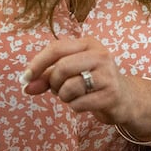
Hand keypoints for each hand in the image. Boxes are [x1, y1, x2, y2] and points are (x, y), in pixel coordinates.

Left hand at [20, 36, 135, 125]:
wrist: (125, 97)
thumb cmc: (92, 82)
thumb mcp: (71, 72)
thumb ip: (47, 76)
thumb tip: (26, 85)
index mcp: (89, 43)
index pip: (57, 48)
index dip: (37, 63)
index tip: (25, 78)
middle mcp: (101, 55)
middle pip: (62, 67)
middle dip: (53, 83)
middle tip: (58, 89)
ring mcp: (108, 74)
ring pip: (69, 87)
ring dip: (64, 97)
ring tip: (74, 95)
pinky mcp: (111, 94)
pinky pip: (78, 104)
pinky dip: (75, 107)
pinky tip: (85, 103)